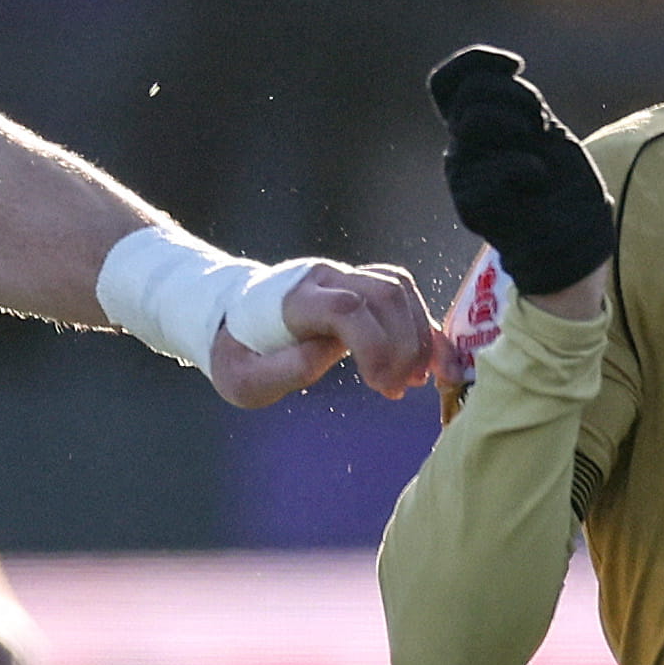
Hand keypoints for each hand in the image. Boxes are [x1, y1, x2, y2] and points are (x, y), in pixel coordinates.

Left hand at [203, 260, 443, 407]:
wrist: (231, 322)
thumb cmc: (238, 354)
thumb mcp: (244, 378)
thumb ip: (282, 370)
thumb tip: (327, 355)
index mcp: (291, 299)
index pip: (345, 306)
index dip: (373, 344)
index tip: (379, 384)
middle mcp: (322, 278)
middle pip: (382, 293)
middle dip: (402, 344)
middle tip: (398, 388)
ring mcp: (343, 276)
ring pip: (398, 288)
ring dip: (417, 335)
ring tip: (414, 379)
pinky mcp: (359, 285)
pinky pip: (401, 292)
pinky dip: (422, 325)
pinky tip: (431, 360)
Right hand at [427, 45, 621, 301]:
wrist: (572, 240)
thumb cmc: (563, 186)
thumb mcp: (543, 128)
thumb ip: (516, 101)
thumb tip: (505, 68)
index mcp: (473, 128)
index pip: (447, 82)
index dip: (475, 60)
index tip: (515, 65)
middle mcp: (460, 149)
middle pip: (471, 93)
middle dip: (518, 98)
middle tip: (540, 128)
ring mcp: (462, 176)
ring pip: (475, 119)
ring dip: (520, 126)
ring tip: (539, 155)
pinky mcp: (470, 203)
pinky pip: (495, 164)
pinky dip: (527, 167)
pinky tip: (538, 181)